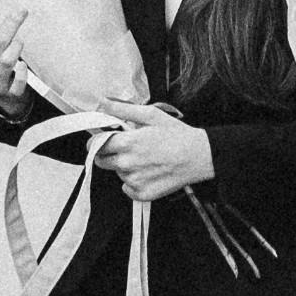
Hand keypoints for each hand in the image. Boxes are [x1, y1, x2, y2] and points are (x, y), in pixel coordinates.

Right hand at [0, 9, 32, 118]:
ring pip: (7, 61)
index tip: (11, 13)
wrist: (1, 96)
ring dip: (16, 47)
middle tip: (22, 12)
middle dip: (11, 25)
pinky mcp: (11, 94)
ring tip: (20, 41)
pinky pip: (19, 81)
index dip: (0, 21)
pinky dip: (23, 71)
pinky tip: (23, 65)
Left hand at [93, 99, 214, 200]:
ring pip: (117, 173)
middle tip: (127, 148)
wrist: (199, 156)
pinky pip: (127, 188)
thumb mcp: (151, 114)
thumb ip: (122, 109)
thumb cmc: (177, 135)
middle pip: (101, 161)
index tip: (106, 139)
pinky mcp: (142, 193)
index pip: (95, 145)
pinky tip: (148, 172)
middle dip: (109, 154)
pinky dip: (134, 182)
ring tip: (145, 159)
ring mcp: (134, 181)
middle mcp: (127, 164)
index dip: (98, 141)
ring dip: (125, 167)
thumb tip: (103, 102)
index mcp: (126, 143)